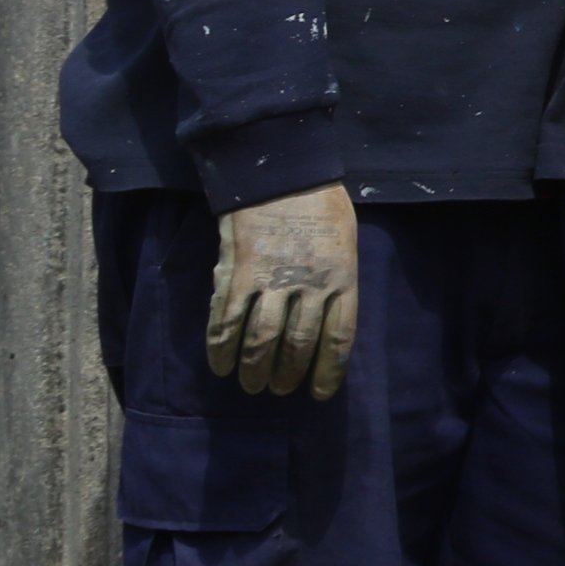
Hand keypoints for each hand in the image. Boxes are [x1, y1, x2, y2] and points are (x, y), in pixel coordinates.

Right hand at [207, 181, 359, 397]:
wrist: (281, 171)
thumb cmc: (319, 206)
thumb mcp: (344, 245)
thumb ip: (334, 284)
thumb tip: (321, 323)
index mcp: (342, 279)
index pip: (339, 339)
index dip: (327, 372)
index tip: (318, 394)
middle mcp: (310, 285)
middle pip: (298, 345)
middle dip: (287, 374)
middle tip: (278, 389)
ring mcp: (272, 280)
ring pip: (262, 340)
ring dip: (255, 368)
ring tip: (252, 385)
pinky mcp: (238, 272)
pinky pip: (227, 320)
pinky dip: (221, 348)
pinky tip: (221, 366)